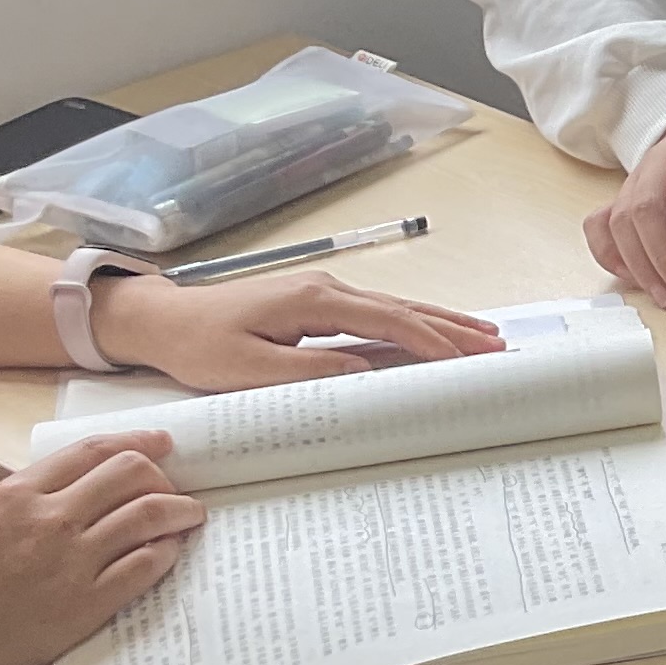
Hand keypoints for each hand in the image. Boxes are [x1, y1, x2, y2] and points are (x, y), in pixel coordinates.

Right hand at [0, 433, 201, 664]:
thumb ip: (27, 508)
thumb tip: (79, 499)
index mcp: (14, 492)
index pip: (93, 449)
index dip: (137, 442)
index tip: (160, 443)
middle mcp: (47, 517)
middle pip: (130, 472)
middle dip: (163, 476)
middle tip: (176, 488)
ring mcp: (70, 560)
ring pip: (148, 513)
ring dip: (180, 510)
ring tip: (191, 515)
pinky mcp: (85, 604)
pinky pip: (146, 565)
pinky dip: (168, 552)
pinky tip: (171, 553)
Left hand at [87, 268, 498, 387]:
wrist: (164, 320)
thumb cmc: (201, 346)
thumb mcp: (249, 370)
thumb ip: (310, 373)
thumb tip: (367, 375)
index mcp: (315, 301)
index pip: (391, 323)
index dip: (433, 345)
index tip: (469, 366)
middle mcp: (327, 289)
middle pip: (407, 309)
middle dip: (456, 330)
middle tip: (501, 348)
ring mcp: (325, 293)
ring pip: (398, 308)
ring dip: (444, 323)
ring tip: (487, 336)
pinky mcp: (318, 303)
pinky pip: (380, 312)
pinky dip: (415, 322)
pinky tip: (435, 330)